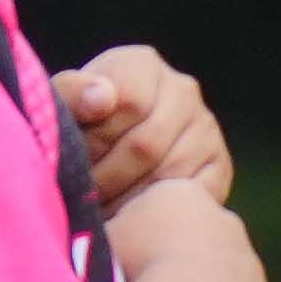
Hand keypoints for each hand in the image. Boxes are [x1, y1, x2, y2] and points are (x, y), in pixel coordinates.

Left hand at [57, 43, 229, 218]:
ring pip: (169, 174)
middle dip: (108, 177)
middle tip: (85, 197)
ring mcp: (205, 127)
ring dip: (128, 200)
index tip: (77, 157)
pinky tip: (133, 216)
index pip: (129, 102)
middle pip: (147, 144)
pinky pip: (192, 195)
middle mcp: (182, 90)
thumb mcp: (61, 107)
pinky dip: (159, 211)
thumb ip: (70, 94)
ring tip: (102, 210)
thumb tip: (103, 98)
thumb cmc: (76, 129)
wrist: (104, 158)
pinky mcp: (219, 165)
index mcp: (141, 65)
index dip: (98, 138)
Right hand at [98, 159, 262, 281]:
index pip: (157, 213)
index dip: (133, 240)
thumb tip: (59, 237)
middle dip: (169, 268)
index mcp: (181, 196)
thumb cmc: (125, 271)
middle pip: (190, 246)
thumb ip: (85, 231)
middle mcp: (225, 223)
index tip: (115, 268)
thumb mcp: (89, 238)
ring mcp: (248, 269)